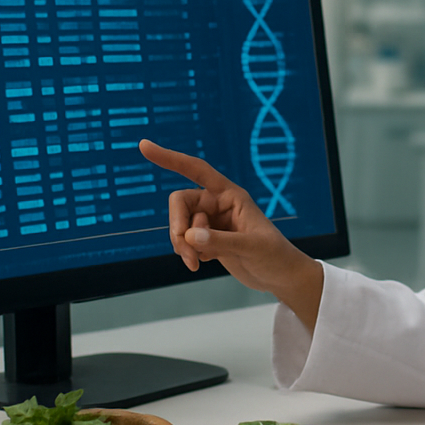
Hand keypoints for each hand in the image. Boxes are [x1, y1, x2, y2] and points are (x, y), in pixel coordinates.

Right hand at [138, 140, 323, 328]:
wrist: (281, 277)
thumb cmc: (275, 256)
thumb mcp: (252, 247)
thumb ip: (221, 241)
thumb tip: (189, 236)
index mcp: (230, 194)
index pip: (196, 170)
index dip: (170, 159)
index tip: (144, 147)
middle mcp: (217, 204)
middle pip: (179, 203)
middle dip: (177, 226)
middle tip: (187, 251)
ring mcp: (211, 223)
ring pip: (179, 225)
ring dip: (182, 244)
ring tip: (196, 263)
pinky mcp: (208, 240)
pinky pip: (184, 241)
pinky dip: (188, 253)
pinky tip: (206, 262)